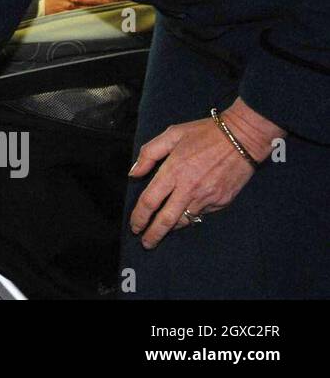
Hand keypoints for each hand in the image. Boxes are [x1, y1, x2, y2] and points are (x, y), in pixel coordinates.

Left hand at [127, 99, 284, 248]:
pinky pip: (201, 213)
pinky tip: (185, 212)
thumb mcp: (172, 134)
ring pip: (184, 220)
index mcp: (173, 171)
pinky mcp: (222, 202)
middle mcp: (189, 189)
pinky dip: (191, 215)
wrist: (243, 138)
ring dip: (171, 228)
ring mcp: (207, 198)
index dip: (139, 217)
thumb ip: (149, 154)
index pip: (150, 201)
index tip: (135, 227)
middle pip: (166, 220)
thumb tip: (134, 174)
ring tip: (162, 231)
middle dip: (153, 235)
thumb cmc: (204, 133)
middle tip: (146, 243)